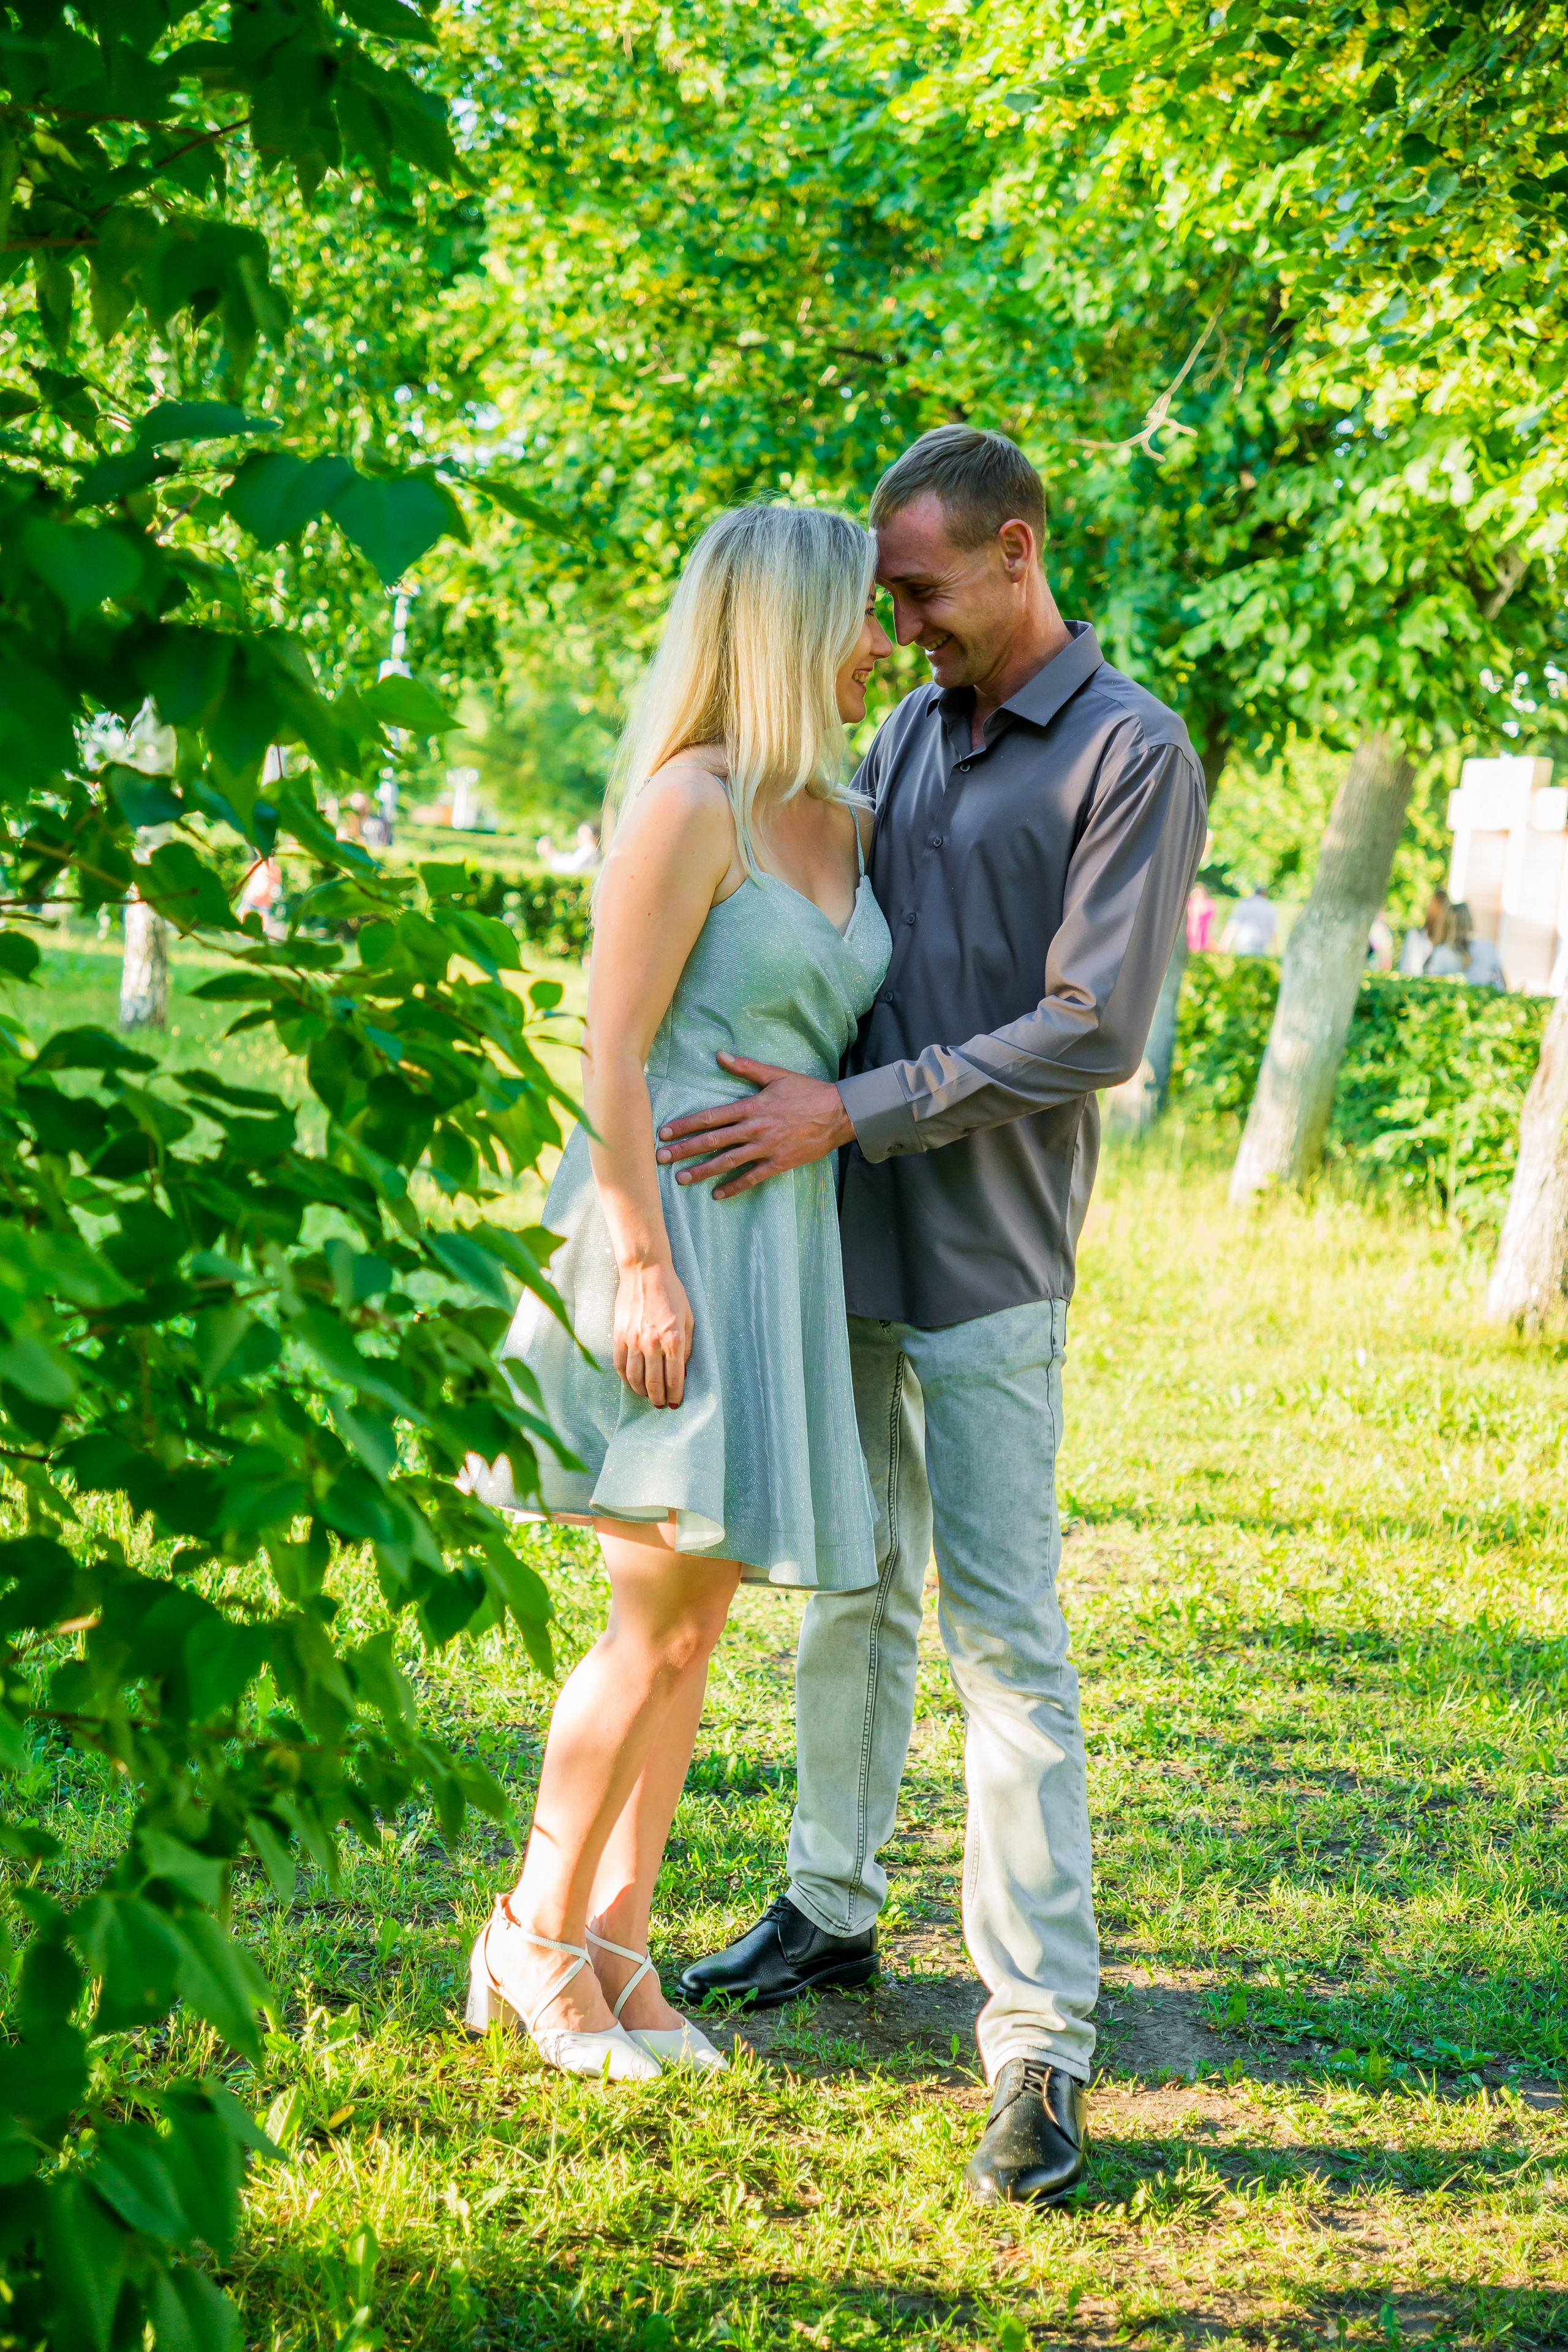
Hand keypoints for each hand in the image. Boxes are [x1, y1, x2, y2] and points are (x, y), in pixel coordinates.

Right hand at [613, 1260, 693, 1407]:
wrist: (645, 1272)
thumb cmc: (672, 1293)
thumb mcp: (688, 1318)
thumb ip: (687, 1347)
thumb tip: (682, 1372)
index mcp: (674, 1339)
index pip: (675, 1378)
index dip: (676, 1395)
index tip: (676, 1403)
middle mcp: (653, 1343)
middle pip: (654, 1383)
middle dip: (658, 1399)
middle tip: (661, 1405)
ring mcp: (634, 1340)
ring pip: (635, 1378)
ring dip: (641, 1392)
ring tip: (647, 1397)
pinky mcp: (620, 1335)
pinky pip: (620, 1364)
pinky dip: (625, 1378)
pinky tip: (631, 1383)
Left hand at [656, 1054, 854, 1198]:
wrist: (838, 1113)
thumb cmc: (807, 1091)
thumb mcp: (775, 1075)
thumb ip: (745, 1067)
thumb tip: (720, 1055)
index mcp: (751, 1107)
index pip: (710, 1117)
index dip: (685, 1125)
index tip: (665, 1132)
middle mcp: (754, 1129)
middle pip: (712, 1141)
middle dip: (684, 1150)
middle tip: (660, 1158)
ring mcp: (766, 1148)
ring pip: (728, 1162)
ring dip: (702, 1171)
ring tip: (681, 1178)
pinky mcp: (779, 1163)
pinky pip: (752, 1178)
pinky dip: (734, 1186)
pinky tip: (717, 1194)